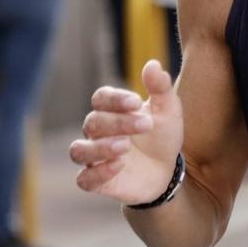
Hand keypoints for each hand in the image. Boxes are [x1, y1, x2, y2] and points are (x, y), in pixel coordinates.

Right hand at [69, 61, 184, 203]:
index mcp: (111, 111)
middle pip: (93, 122)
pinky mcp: (96, 182)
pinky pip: (84, 179)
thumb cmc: (162, 136)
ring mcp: (94, 157)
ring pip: (79, 150)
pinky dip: (98, 173)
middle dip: (118, 122)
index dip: (115, 99)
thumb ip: (160, 88)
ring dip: (100, 147)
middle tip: (146, 125)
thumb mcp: (168, 112)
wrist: (167, 171)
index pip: (100, 98)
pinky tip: (119, 166)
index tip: (136, 101)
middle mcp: (97, 133)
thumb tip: (153, 64)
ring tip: (125, 146)